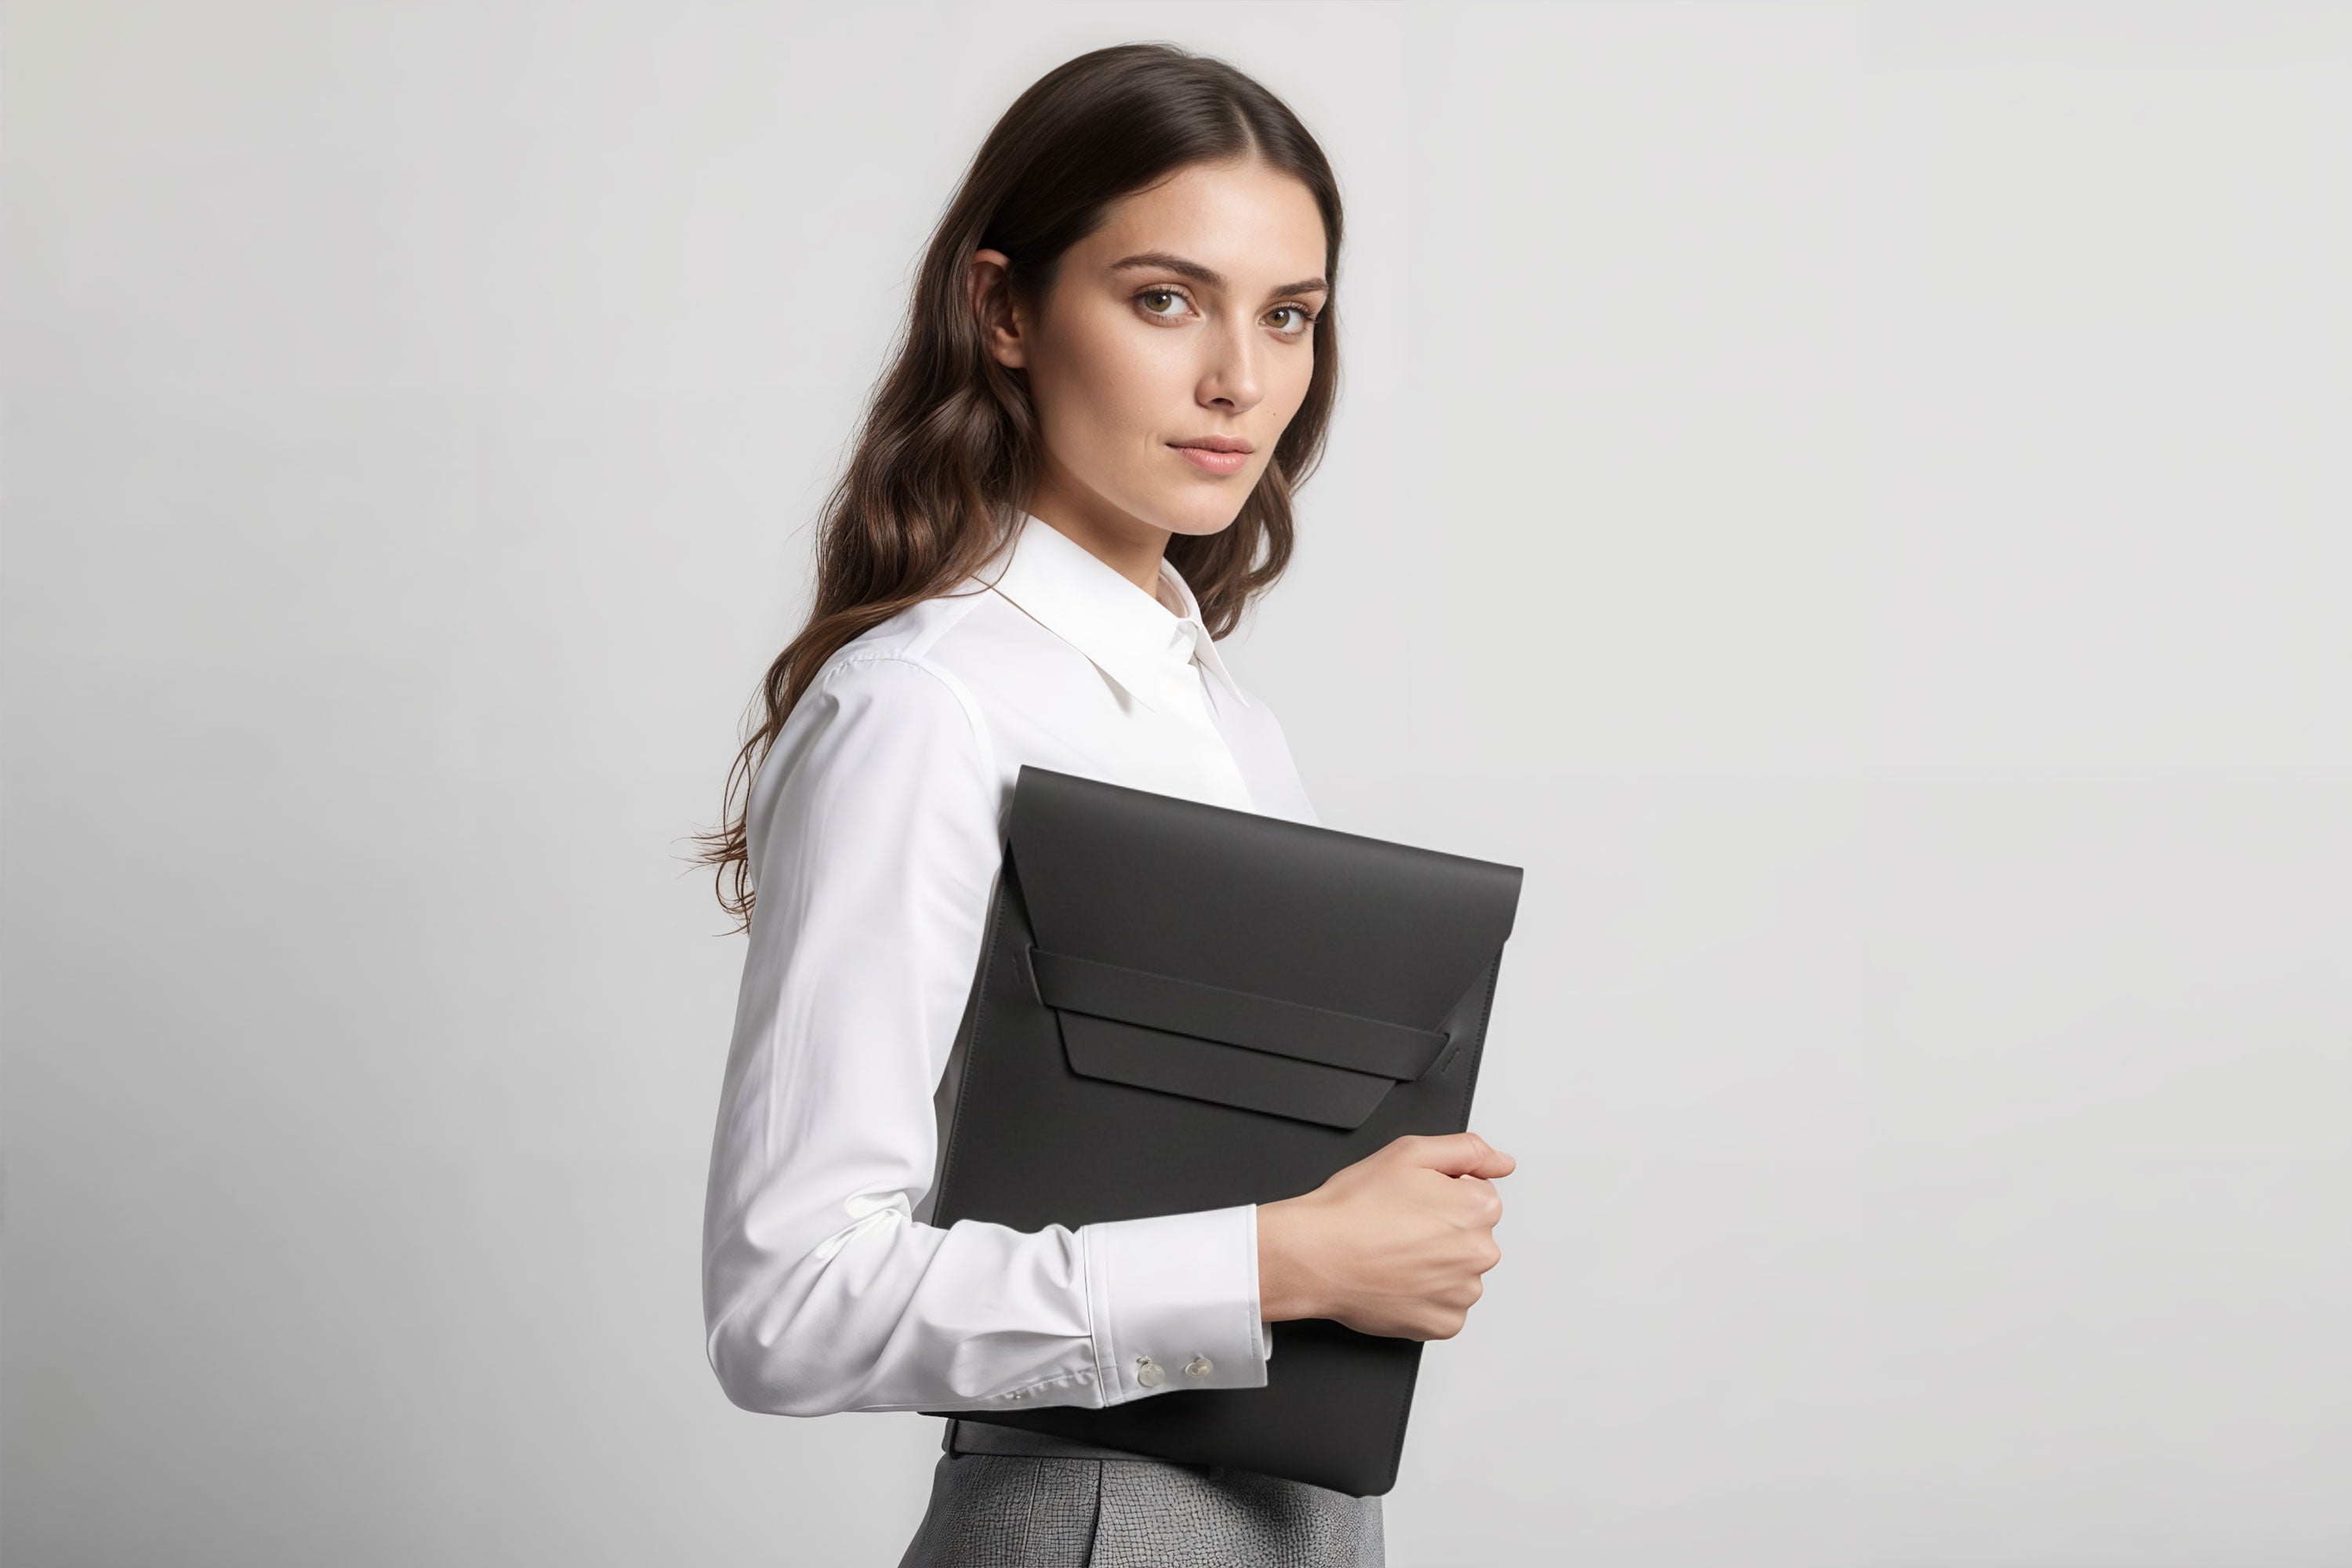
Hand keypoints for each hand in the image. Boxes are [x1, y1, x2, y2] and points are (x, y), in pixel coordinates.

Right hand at [1254, 1132, 1514, 1340]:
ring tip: (1393, 1254)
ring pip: (1459, 1273)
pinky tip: (1397, 1280)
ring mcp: (1463, 1293)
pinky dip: (1425, 1298)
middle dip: (1442, 1229)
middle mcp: (1480, 1253)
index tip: (1412, 1201)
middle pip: (1472, 1235)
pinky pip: (1445, 1308)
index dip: (1441, 1194)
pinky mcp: (1443, 1324)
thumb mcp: (1409, 1152)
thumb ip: (1467, 1149)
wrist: (1315, 1255)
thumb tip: (1502, 1162)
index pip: (1478, 1195)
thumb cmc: (1353, 1207)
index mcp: (1479, 1208)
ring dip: (1435, 1266)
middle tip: (1398, 1226)